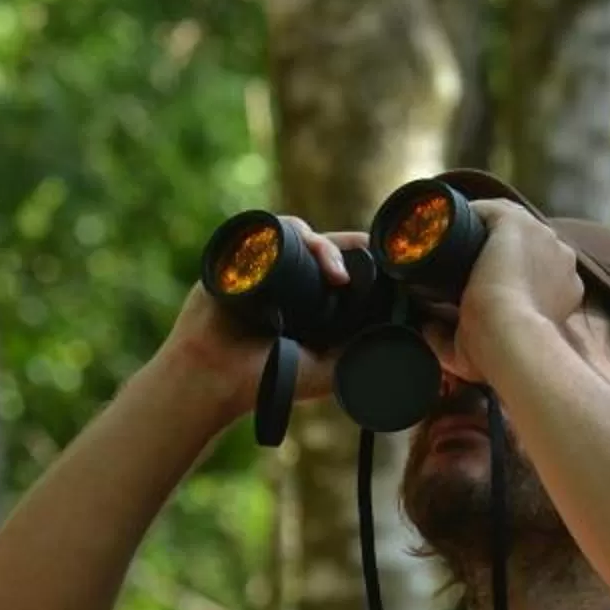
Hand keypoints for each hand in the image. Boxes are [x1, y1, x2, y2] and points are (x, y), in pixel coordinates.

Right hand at [156, 220, 363, 420]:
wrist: (213, 376)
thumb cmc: (264, 378)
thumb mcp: (325, 371)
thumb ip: (357, 355)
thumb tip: (396, 336)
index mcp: (308, 297)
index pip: (338, 263)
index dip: (358, 256)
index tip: (382, 261)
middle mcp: (287, 276)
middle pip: (321, 244)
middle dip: (342, 250)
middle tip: (350, 274)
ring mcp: (262, 264)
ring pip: (298, 235)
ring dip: (320, 246)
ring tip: (334, 275)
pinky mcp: (237, 256)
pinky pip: (266, 231)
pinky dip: (286, 233)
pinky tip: (303, 247)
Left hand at [454, 201, 590, 370]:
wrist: (509, 336)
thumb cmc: (502, 352)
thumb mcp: (480, 352)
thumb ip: (453, 341)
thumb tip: (428, 329)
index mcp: (565, 288)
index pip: (540, 269)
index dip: (515, 272)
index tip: (487, 280)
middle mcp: (561, 258)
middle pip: (529, 244)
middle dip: (504, 249)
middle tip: (470, 261)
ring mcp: (542, 237)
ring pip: (511, 224)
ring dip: (487, 228)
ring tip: (456, 239)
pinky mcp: (517, 223)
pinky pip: (491, 210)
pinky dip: (470, 212)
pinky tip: (449, 221)